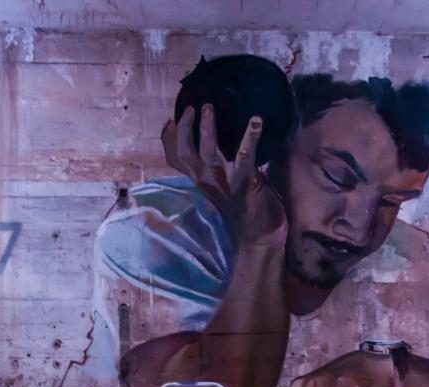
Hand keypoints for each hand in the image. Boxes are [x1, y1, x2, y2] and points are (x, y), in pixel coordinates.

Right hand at [161, 105, 284, 244]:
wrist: (259, 237)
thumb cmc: (244, 207)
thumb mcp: (223, 186)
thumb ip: (218, 166)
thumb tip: (221, 140)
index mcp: (201, 180)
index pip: (175, 158)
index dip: (169, 138)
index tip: (171, 118)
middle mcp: (207, 181)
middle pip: (184, 152)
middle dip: (184, 128)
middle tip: (191, 107)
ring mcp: (224, 183)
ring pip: (207, 153)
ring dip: (207, 129)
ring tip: (208, 108)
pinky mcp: (245, 183)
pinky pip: (245, 156)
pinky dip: (250, 137)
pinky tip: (256, 121)